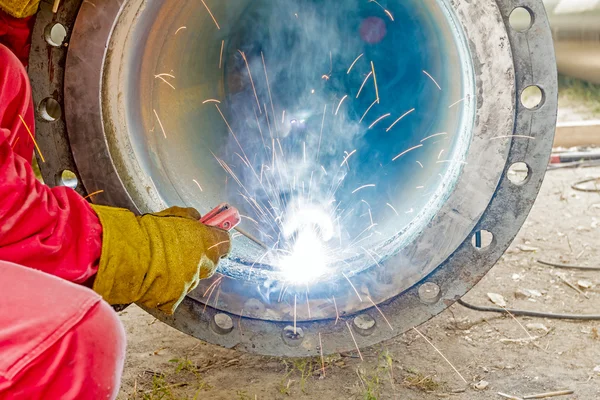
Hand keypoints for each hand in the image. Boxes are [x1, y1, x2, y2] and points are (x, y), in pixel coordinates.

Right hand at [90, 205, 230, 313]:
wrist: (126, 253)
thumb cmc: (148, 231)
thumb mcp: (174, 214)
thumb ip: (192, 217)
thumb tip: (199, 219)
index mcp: (207, 243)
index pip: (226, 244)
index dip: (219, 240)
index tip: (213, 237)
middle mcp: (203, 265)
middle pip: (210, 263)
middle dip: (200, 258)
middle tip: (182, 251)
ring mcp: (189, 283)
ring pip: (192, 279)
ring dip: (182, 273)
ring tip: (161, 264)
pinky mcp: (174, 299)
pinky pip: (174, 295)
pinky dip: (167, 289)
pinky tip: (153, 278)